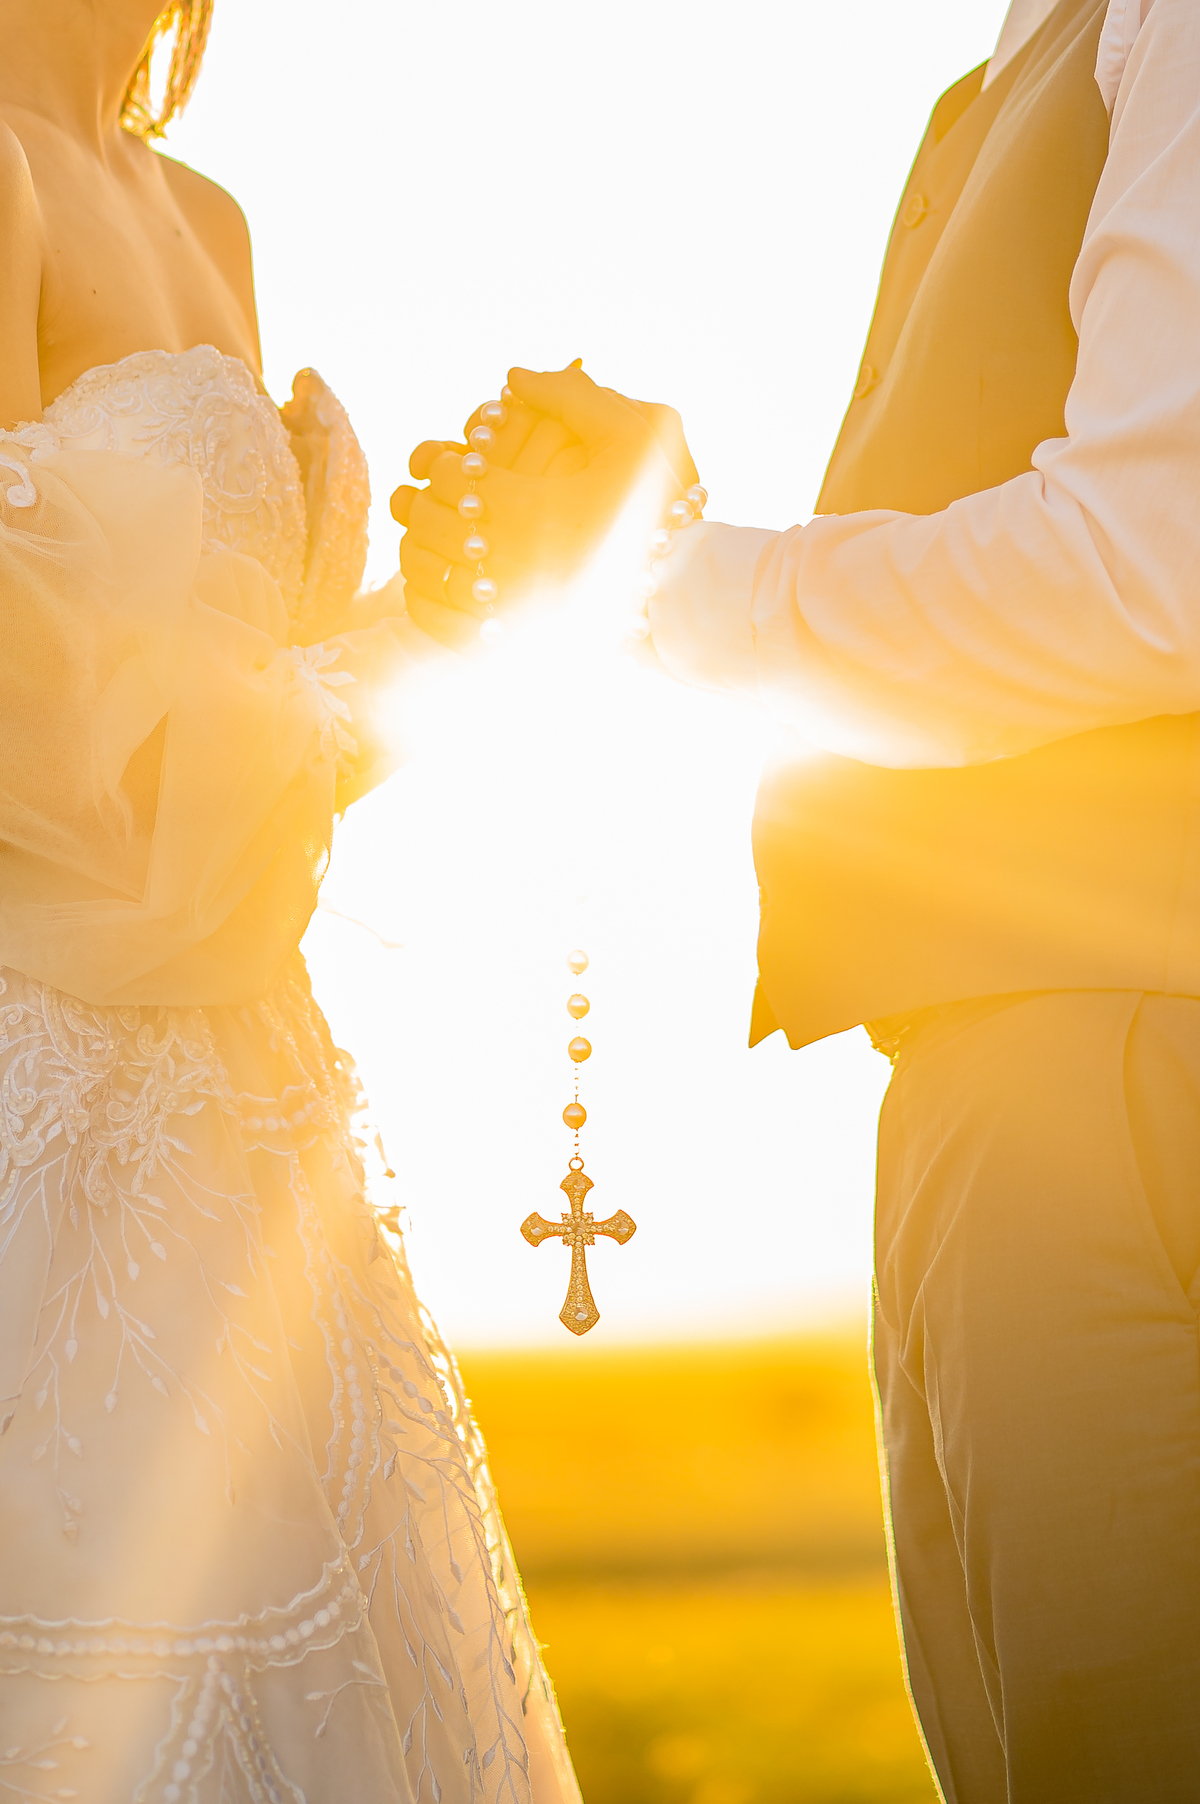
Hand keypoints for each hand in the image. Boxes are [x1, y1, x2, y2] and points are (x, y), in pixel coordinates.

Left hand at [391, 366, 697, 648]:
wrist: (678, 597)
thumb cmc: (659, 513)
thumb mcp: (633, 435)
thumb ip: (572, 395)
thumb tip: (512, 377)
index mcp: (526, 507)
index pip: (446, 473)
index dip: (445, 463)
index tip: (465, 465)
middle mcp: (503, 561)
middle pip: (427, 520)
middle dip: (428, 502)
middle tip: (446, 498)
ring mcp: (497, 607)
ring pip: (422, 570)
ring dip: (419, 545)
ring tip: (438, 536)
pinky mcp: (498, 646)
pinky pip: (434, 621)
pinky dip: (422, 597)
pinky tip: (436, 581)